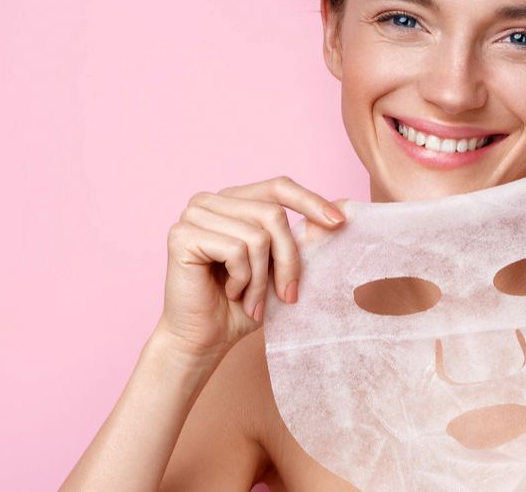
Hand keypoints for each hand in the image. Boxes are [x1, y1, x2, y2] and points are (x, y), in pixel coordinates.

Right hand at [157, 176, 346, 358]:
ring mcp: (193, 214)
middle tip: (287, 295)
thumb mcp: (282, 268)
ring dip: (262, 278)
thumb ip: (304, 239)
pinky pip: (236, 250)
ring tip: (251, 300)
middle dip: (288, 260)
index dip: (310, 202)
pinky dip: (242, 280)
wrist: (205, 340)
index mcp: (234, 200)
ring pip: (257, 235)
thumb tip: (343, 209)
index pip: (279, 187)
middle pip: (273, 214)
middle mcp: (211, 200)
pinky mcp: (182, 235)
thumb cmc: (242, 305)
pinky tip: (230, 293)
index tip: (339, 223)